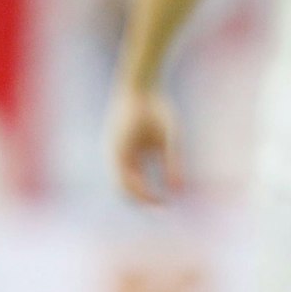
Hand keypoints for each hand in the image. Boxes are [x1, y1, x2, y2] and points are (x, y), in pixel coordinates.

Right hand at [106, 85, 181, 203]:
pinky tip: (154, 183)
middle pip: (122, 188)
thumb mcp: (170, 133)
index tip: (166, 204)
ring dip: (139, 191)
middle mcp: (112, 155)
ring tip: (160, 199)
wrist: (137, 84)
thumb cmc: (155, 106)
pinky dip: (139, 180)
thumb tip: (179, 190)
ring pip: (123, 181)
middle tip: (163, 207)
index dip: (146, 198)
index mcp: (120, 153)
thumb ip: (173, 160)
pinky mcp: (118, 148)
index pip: (129, 187)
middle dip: (141, 199)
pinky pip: (126, 170)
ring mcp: (113, 152)